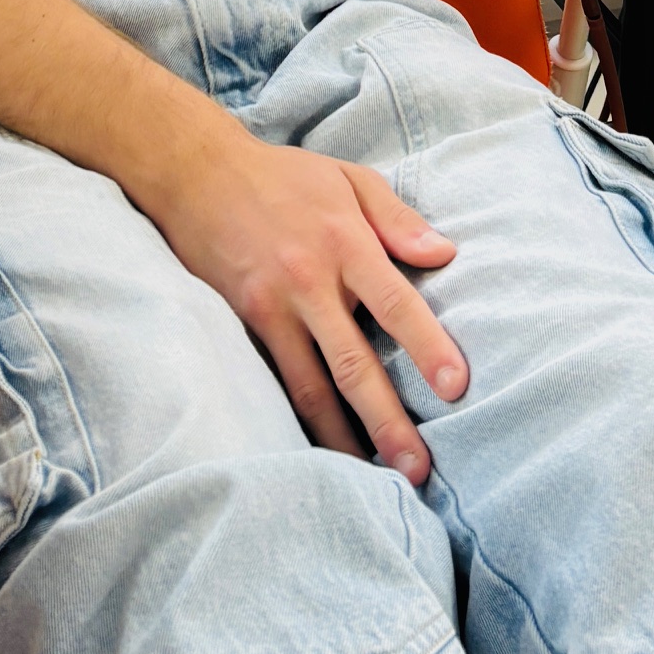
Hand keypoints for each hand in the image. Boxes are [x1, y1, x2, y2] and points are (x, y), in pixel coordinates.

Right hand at [144, 125, 468, 483]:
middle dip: (387, 421)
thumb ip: (397, 218)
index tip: (458, 388)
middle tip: (418, 469)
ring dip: (343, 438)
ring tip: (373, 479)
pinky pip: (274, 382)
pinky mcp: (240, 326)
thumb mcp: (348, 178)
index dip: (428, 347)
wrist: (196, 174)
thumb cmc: (283, 178)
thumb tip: (444, 254)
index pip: (396, 303)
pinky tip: (320, 451)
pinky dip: (298, 420)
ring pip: (309, 388)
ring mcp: (269, 310)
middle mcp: (307, 282)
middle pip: (353, 364)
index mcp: (344, 243)